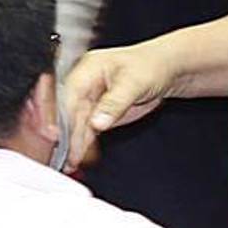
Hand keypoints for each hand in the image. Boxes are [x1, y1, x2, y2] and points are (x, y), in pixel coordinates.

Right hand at [62, 43, 173, 171]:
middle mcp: (84, 84)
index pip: (69, 94)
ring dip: (72, 143)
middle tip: (68, 154)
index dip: (63, 115)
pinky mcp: (98, 113)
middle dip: (67, 133)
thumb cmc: (151, 66)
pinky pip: (86, 130)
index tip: (61, 134)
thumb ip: (114, 102)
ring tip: (70, 161)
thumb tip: (96, 122)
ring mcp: (91, 99)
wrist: (167, 70)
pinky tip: (77, 157)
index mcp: (87, 68)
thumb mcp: (134, 82)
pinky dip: (83, 145)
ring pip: (76, 124)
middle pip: (69, 111)